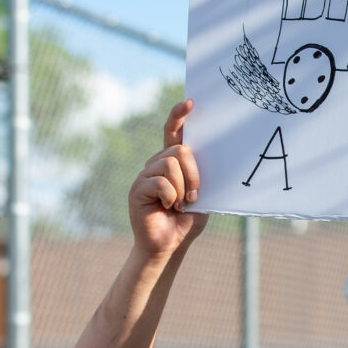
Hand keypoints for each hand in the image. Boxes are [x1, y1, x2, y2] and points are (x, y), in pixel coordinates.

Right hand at [129, 99, 207, 256]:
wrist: (170, 246)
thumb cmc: (187, 220)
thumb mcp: (202, 195)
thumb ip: (202, 175)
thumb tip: (211, 156)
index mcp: (173, 162)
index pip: (174, 132)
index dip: (179, 116)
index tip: (190, 102)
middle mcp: (157, 163)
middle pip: (179, 150)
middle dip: (193, 173)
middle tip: (195, 196)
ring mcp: (145, 174)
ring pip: (170, 164)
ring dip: (182, 188)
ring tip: (180, 204)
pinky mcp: (137, 188)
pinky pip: (160, 182)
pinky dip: (171, 197)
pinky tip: (168, 208)